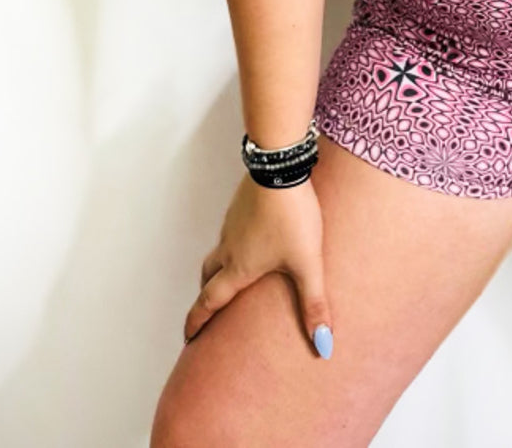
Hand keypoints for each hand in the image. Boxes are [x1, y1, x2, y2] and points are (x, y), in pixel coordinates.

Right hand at [183, 170, 333, 357]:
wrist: (279, 165)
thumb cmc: (291, 216)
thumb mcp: (307, 262)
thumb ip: (313, 302)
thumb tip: (323, 345)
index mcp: (239, 267)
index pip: (210, 302)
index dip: (197, 321)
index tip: (188, 337)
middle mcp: (229, 247)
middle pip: (208, 276)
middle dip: (206, 295)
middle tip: (208, 309)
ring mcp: (233, 223)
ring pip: (218, 251)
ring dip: (219, 268)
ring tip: (232, 276)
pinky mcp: (241, 204)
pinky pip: (231, 231)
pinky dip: (233, 244)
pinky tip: (253, 240)